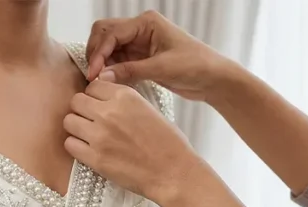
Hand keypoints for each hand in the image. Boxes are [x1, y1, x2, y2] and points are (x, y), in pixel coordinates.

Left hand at [63, 79, 210, 206]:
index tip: (100, 106)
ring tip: (89, 136)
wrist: (173, 172)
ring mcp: (99, 136)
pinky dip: (76, 147)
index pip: (93, 86)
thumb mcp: (148, 108)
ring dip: (77, 128)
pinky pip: (69, 144)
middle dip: (82, 110)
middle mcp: (109, 112)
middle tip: (92, 122)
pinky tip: (88, 150)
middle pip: (76, 101)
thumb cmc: (167, 143)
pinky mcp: (95, 158)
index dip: (94, 97)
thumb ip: (123, 100)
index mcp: (125, 96)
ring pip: (69, 121)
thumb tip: (103, 97)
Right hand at [86, 10, 235, 101]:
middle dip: (96, 53)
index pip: (112, 33)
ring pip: (109, 49)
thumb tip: (101, 77)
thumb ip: (130, 71)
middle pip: (105, 34)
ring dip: (102, 63)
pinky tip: (110, 83)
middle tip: (93, 76)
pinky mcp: (141, 59)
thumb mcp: (162, 68)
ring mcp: (140, 44)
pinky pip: (118, 62)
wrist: (214, 79)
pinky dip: (111, 71)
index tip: (94, 73)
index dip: (99, 53)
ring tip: (100, 82)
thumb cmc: (195, 66)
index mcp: (146, 23)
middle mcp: (140, 29)